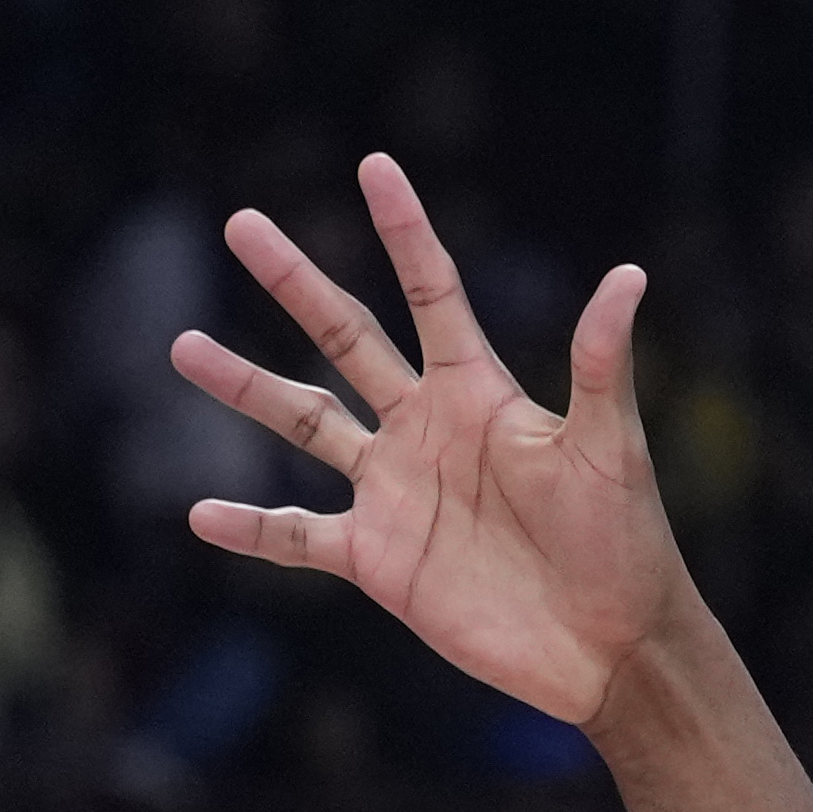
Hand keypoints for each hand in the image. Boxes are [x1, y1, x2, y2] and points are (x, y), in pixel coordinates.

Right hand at [172, 156, 681, 725]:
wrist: (611, 646)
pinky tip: (201, 514)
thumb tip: (629, 273)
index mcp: (478, 393)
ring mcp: (395, 493)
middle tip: (242, 224)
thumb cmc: (625, 542)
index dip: (404, 232)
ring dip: (245, 386)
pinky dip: (251, 529)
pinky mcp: (378, 560)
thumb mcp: (612, 446)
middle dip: (296, 282)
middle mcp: (426, 430)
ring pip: (303, 423)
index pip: (431, 293)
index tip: (375, 165)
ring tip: (183, 346)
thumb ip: (602, 363)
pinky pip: (297, 538)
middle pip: (346, 337)